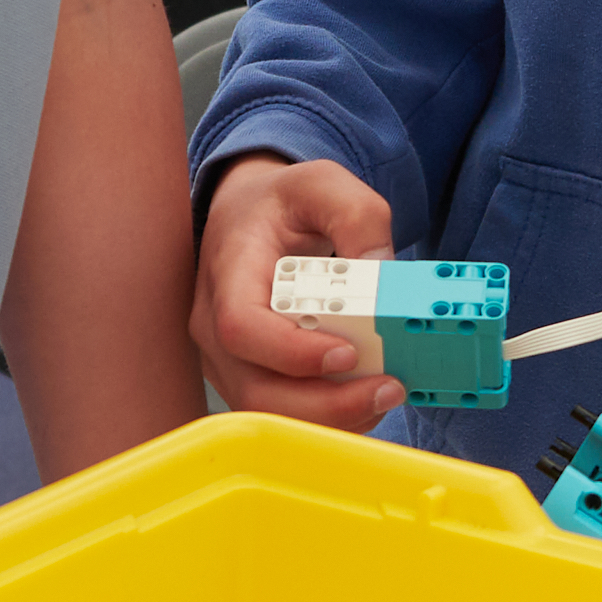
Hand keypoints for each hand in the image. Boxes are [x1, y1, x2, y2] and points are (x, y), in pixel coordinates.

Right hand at [188, 154, 405, 427]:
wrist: (248, 217)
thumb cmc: (280, 204)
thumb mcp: (322, 184)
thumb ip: (357, 216)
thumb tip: (382, 270)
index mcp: (229, 272)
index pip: (242, 327)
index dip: (292, 352)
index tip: (347, 353)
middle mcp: (214, 323)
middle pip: (256, 388)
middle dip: (326, 403)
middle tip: (387, 388)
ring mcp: (225, 357)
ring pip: (268, 411)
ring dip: (330, 417)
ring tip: (384, 395)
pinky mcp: (245, 376)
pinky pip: (279, 412)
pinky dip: (325, 417)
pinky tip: (364, 399)